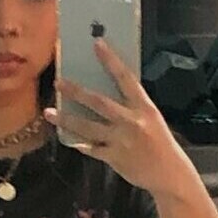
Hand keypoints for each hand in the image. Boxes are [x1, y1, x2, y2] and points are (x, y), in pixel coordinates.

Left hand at [44, 38, 187, 195]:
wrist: (169, 173)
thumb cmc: (160, 143)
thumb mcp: (151, 118)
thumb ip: (131, 107)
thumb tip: (107, 93)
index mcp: (144, 107)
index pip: (125, 78)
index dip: (111, 60)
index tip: (97, 44)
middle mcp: (132, 121)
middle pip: (99, 102)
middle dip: (76, 92)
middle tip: (58, 82)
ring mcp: (121, 140)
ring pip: (88, 127)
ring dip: (66, 119)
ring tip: (49, 112)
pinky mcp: (115, 158)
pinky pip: (91, 149)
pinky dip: (79, 144)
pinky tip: (67, 138)